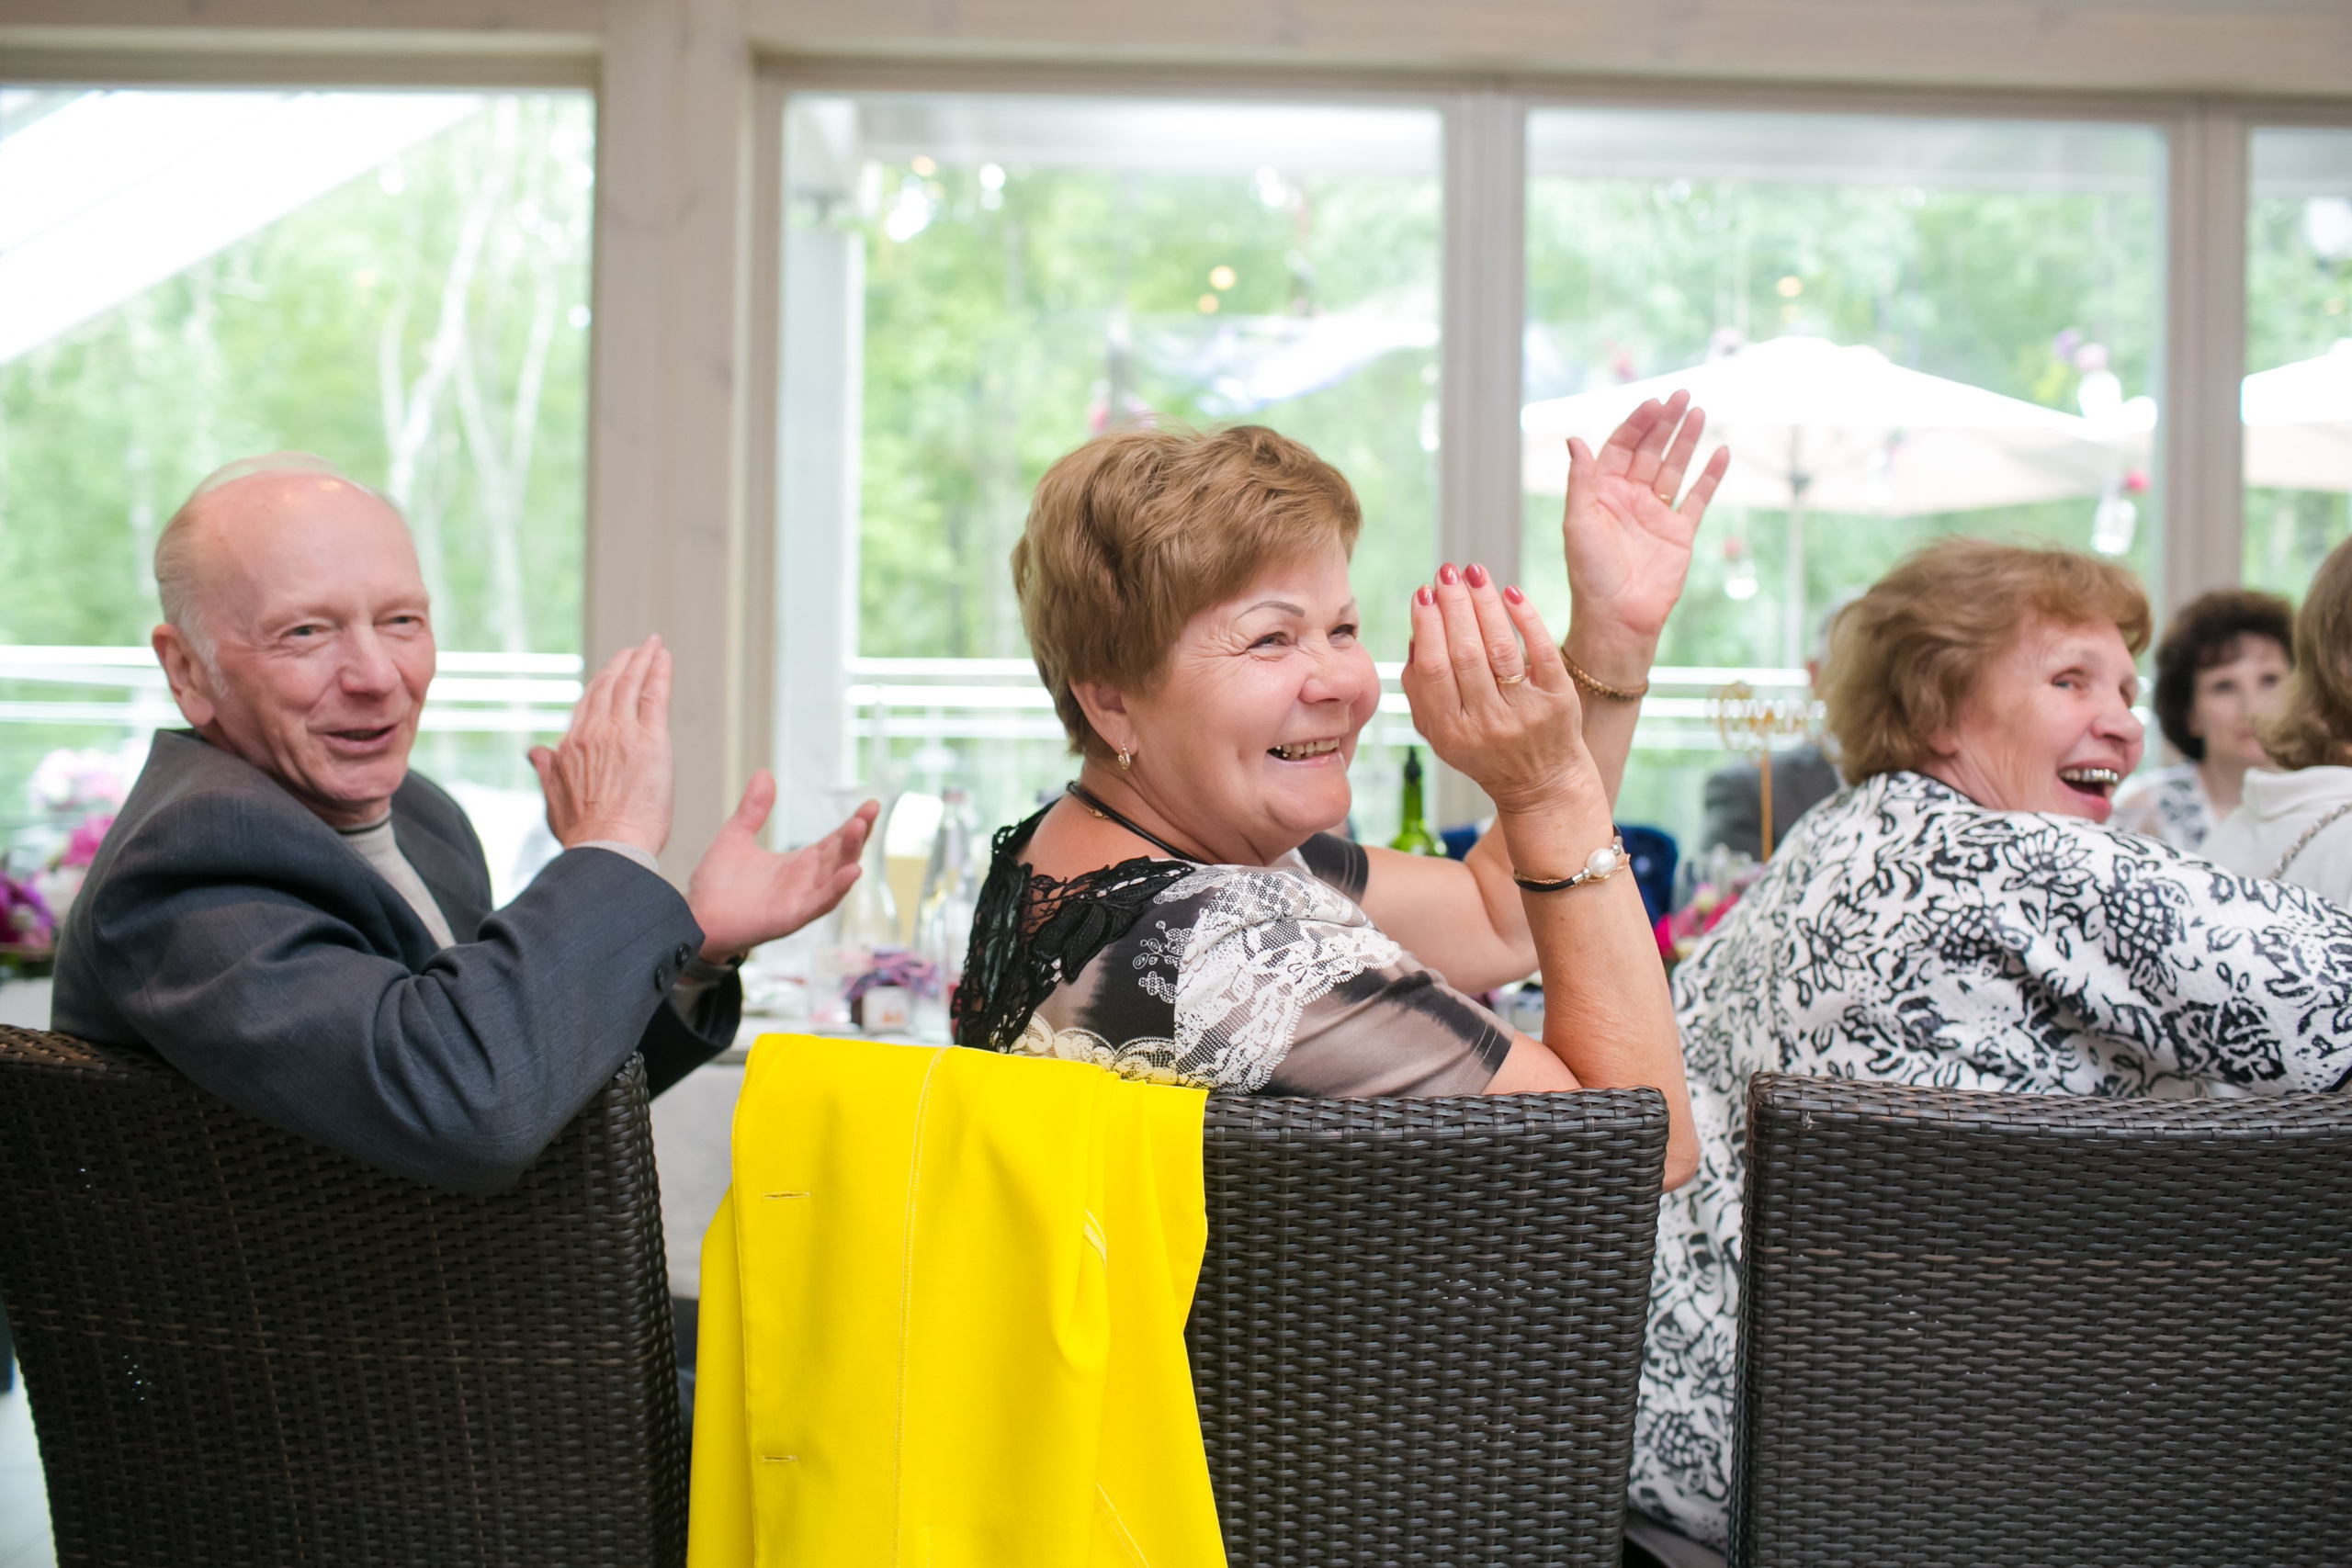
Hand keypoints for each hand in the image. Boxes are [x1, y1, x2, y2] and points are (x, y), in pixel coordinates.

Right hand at [530, 636, 672, 856]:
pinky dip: (658, 671)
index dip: (600, 687)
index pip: (586, 706)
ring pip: (630, 684)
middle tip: (635, 650)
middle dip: (622, 664)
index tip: (611, 675)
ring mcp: (620, 732)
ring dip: (642, 660)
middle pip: (608, 687)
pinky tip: (663, 656)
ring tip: (652, 645)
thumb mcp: (554, 802)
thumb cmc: (586, 836)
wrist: (608, 847)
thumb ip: (547, 772)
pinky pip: (654, 694)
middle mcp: (592, 733)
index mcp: (570, 748)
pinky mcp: (649, 738)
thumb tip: (533, 752)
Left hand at [686, 773, 877, 960]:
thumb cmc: (716, 885)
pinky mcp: (791, 917)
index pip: (835, 841)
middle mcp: (807, 882)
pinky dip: (837, 889)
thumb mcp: (736, 836)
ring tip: (858, 828)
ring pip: (836, 876)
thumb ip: (753, 809)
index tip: (870, 804)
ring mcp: (801, 900)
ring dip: (850, 854)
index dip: (854, 824)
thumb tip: (764, 773)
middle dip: (858, 833)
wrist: (694, 917)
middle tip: (869, 810)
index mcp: (799, 863)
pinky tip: (851, 871)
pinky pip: (820, 903)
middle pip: (841, 855)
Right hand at [1402, 562, 1601, 816]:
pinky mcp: (1558, 700)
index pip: (1434, 669)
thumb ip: (1419, 692)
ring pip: (1500, 648)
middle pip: (1465, 653)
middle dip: (1454, 605)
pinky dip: (1525, 618)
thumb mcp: (1440, 734)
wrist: (1541, 783)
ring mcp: (1524, 712)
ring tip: (1474, 573)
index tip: (1424, 592)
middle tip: (1447, 572)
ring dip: (1485, 604)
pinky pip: (1541, 651)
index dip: (1427, 626)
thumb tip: (1416, 635)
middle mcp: (1486, 723)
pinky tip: (1510, 592)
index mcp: (1450, 731)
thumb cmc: (1484, 750)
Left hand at [1560, 389, 1730, 669]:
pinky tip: (1721, 452)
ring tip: (1699, 411)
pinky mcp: (1680, 533)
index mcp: (1601, 493)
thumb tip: (1575, 439)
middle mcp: (1629, 499)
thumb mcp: (1579, 522)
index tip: (1653, 403)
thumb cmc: (1591, 573)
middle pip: (1649, 451)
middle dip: (1664, 423)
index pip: (1620, 448)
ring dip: (1686, 440)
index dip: (1636, 424)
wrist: (1618, 617)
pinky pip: (1697, 498)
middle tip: (1681, 395)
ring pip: (1674, 468)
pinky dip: (1710, 476)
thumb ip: (1580, 480)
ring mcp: (1656, 514)